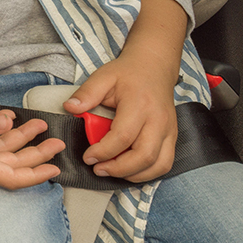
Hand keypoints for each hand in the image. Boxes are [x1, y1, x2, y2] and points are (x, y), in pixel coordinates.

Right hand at [0, 107, 63, 187]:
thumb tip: (7, 121)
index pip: (11, 176)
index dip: (35, 176)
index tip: (55, 169)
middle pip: (12, 164)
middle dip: (37, 154)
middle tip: (56, 143)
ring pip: (2, 152)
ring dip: (21, 140)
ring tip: (39, 126)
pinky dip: (0, 132)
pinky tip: (7, 120)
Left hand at [64, 60, 177, 181]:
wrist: (155, 67)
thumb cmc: (129, 74)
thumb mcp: (103, 76)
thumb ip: (86, 93)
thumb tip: (70, 108)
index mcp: (140, 104)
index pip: (123, 136)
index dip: (103, 151)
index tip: (88, 157)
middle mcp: (158, 120)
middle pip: (144, 156)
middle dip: (119, 169)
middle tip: (98, 169)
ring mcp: (169, 130)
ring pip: (158, 165)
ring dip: (134, 175)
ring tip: (112, 171)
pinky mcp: (172, 138)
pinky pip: (165, 164)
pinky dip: (147, 173)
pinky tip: (129, 170)